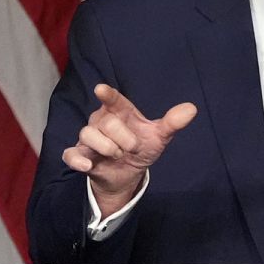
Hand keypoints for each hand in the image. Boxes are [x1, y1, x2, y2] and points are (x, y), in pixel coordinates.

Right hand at [63, 84, 196, 215]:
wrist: (128, 174)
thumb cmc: (140, 147)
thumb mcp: (158, 137)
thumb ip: (172, 122)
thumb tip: (192, 109)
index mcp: (119, 112)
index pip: (113, 100)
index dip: (107, 95)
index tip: (101, 89)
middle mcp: (101, 121)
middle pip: (106, 122)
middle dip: (122, 138)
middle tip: (131, 148)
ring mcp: (89, 138)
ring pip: (88, 134)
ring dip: (105, 147)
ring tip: (117, 155)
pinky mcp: (79, 155)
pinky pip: (71, 154)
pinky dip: (77, 159)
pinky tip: (88, 166)